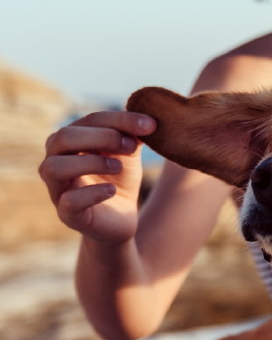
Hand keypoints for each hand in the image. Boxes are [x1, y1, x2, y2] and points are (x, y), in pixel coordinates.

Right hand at [39, 110, 156, 242]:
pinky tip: (112, 190)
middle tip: (130, 146)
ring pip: (55, 167)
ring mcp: (57, 188)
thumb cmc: (119, 180)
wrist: (120, 219)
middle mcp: (55, 160)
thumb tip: (147, 120)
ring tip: (118, 167)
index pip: (89, 120)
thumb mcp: (128, 154)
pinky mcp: (66, 214)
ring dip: (90, 162)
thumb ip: (132, 135)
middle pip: (64, 137)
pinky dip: (92, 193)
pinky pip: (68, 201)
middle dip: (101, 137)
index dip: (120, 120)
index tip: (150, 125)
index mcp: (70, 141)